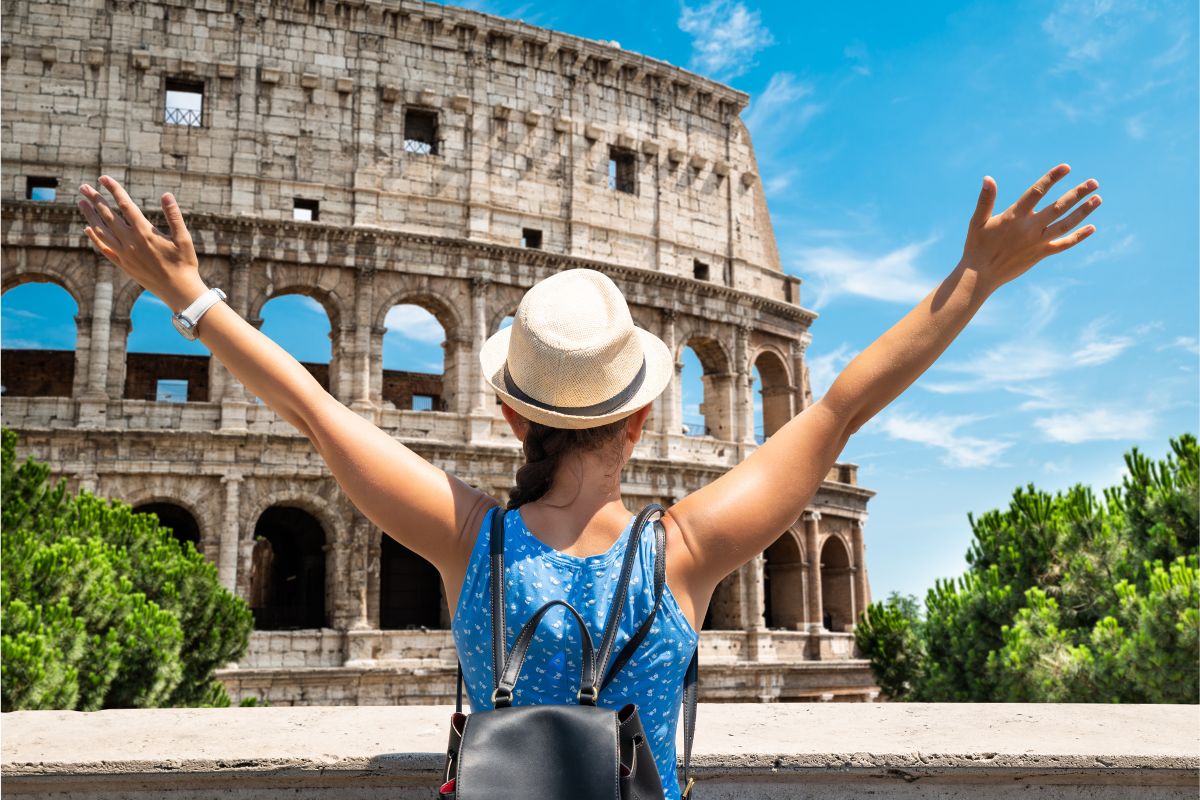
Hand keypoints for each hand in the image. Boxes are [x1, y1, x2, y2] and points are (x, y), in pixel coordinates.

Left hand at [77, 176, 207, 313]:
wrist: (178, 291)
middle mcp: (130, 242)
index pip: (125, 205)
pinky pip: (104, 248)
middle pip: (108, 216)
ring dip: (90, 216)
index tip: (104, 178)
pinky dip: (94, 238)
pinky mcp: (123, 264)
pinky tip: (88, 229)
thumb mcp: (183, 238)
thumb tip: (166, 195)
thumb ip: (174, 216)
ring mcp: (124, 254)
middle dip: (95, 199)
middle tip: (84, 187)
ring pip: (101, 231)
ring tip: (81, 203)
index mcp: (145, 233)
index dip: (114, 190)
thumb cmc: (184, 263)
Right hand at [962, 163, 1100, 291]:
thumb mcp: (977, 221)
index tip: (1066, 167)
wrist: (980, 275)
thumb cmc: (976, 246)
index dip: (1052, 178)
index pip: (1037, 192)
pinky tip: (1092, 228)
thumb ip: (985, 200)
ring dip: (1083, 211)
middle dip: (1077, 193)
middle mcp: (1029, 228)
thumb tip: (988, 179)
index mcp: (1015, 216)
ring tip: (1098, 199)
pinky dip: (1078, 236)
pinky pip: (1063, 244)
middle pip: (1059, 207)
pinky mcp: (1040, 254)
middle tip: (1094, 182)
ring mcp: (1037, 242)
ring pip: (1066, 224)